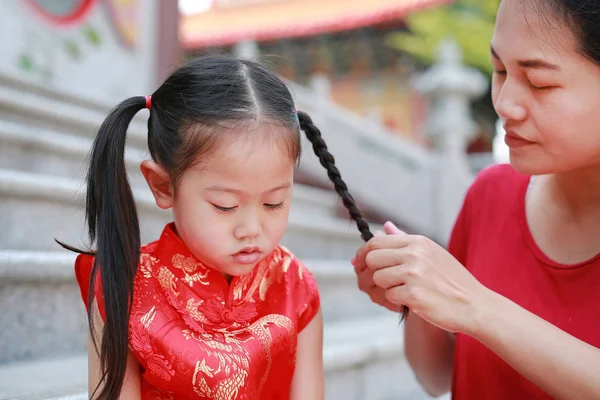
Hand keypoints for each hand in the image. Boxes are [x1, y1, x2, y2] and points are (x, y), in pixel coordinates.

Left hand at [354, 222, 489, 333]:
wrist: (475, 306)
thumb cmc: (452, 281)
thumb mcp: (432, 253)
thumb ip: (405, 240)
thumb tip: (383, 227)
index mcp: (418, 242)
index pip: (376, 241)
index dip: (362, 254)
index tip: (358, 264)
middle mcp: (415, 254)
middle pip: (371, 258)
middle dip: (368, 273)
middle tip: (372, 284)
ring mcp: (414, 274)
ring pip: (377, 278)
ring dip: (382, 290)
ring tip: (396, 294)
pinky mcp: (414, 295)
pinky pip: (388, 296)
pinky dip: (393, 302)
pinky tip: (406, 303)